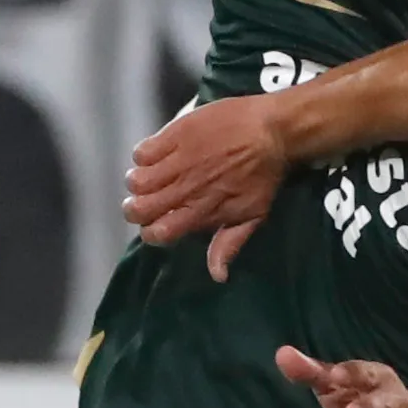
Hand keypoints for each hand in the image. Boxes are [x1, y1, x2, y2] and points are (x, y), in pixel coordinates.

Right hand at [124, 95, 288, 280]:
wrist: (272, 131)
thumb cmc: (264, 175)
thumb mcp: (253, 215)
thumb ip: (229, 245)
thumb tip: (217, 276)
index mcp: (200, 211)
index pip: (156, 233)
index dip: (150, 232)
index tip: (157, 223)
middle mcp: (184, 189)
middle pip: (136, 209)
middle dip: (135, 209)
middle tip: (145, 201)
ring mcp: (178, 160)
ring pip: (134, 180)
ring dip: (138, 182)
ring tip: (151, 177)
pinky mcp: (174, 134)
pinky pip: (141, 152)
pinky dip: (144, 156)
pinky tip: (158, 155)